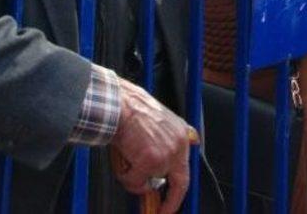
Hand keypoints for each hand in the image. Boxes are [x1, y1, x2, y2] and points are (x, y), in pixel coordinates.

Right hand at [110, 78, 197, 212]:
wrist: (120, 103)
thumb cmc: (132, 109)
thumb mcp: (156, 123)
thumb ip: (162, 144)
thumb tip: (155, 173)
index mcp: (181, 135)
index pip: (186, 169)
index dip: (179, 189)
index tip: (172, 202)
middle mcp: (178, 146)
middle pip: (180, 184)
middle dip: (170, 203)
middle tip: (159, 212)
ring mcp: (165, 155)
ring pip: (148, 182)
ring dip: (134, 177)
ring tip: (126, 158)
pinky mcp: (150, 161)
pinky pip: (135, 182)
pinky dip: (125, 175)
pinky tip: (122, 158)